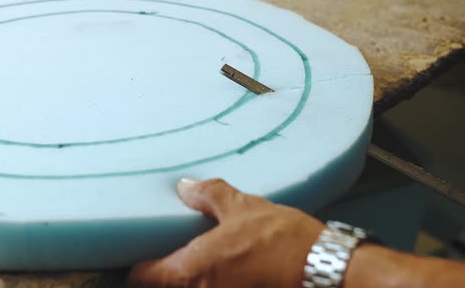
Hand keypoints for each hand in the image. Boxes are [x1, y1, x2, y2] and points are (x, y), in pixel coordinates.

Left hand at [127, 178, 324, 287]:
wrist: (326, 271)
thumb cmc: (282, 240)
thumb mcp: (243, 207)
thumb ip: (209, 195)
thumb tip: (186, 187)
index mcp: (191, 271)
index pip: (142, 278)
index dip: (138, 269)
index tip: (142, 259)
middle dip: (165, 278)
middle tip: (170, 258)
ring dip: (190, 281)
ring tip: (202, 262)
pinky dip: (212, 283)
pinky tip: (225, 271)